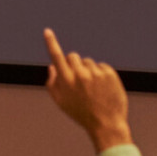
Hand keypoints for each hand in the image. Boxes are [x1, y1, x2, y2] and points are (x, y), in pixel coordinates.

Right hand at [44, 28, 131, 152]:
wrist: (106, 124)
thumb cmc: (81, 114)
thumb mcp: (61, 103)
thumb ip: (52, 83)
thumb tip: (51, 66)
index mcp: (66, 81)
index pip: (56, 57)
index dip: (51, 43)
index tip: (47, 31)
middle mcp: (80, 75)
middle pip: (73, 56)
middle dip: (73, 63)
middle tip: (78, 79)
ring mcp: (95, 73)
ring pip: (88, 62)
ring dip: (88, 71)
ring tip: (92, 89)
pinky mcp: (109, 73)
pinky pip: (101, 66)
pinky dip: (100, 74)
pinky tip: (102, 88)